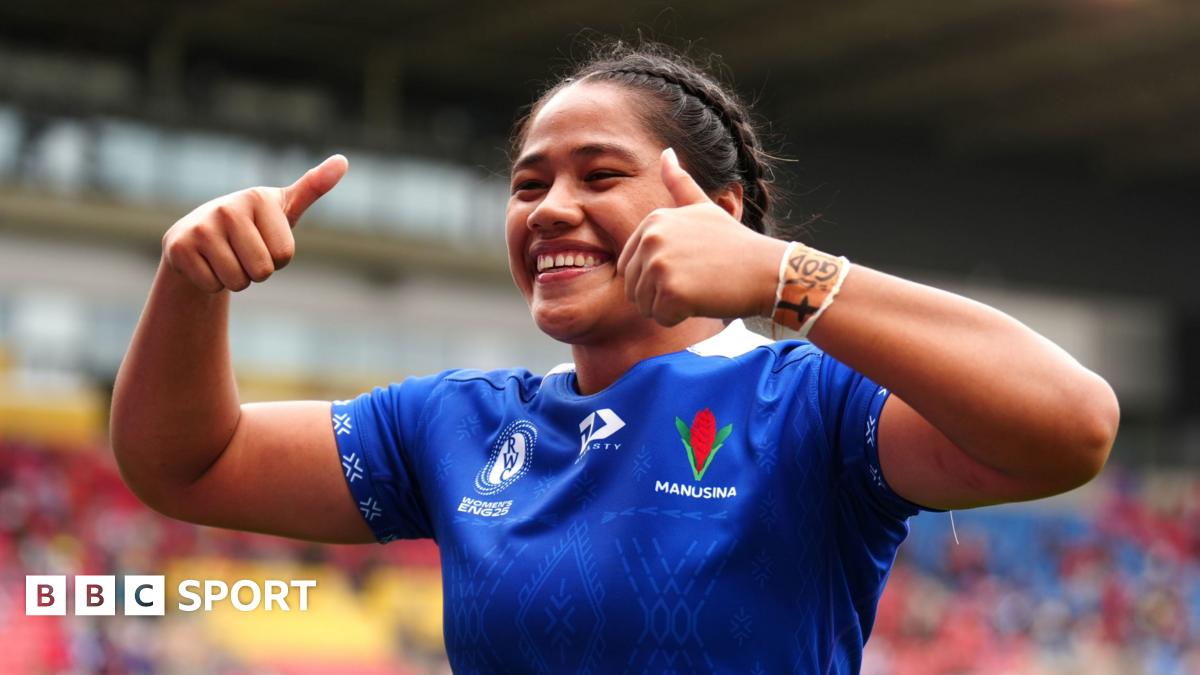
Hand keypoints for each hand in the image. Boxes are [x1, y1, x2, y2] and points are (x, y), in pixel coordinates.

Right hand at [161, 155, 347, 292]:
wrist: (198, 235)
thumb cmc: (252, 224)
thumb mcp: (284, 207)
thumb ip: (314, 186)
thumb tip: (343, 161)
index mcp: (258, 198)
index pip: (284, 255)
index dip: (277, 258)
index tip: (262, 239)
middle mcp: (227, 208)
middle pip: (262, 271)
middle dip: (256, 271)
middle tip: (242, 252)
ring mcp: (200, 227)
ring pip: (237, 281)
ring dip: (234, 278)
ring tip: (224, 256)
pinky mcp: (178, 248)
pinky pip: (212, 285)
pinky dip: (211, 282)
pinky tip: (206, 262)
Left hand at [616, 148, 786, 325]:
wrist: (766, 271)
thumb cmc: (735, 244)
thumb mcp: (704, 208)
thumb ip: (679, 183)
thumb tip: (666, 152)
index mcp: (654, 220)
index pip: (629, 266)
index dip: (657, 276)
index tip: (688, 266)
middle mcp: (652, 238)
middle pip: (633, 287)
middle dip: (659, 294)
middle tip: (695, 281)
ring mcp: (660, 264)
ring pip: (643, 305)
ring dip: (668, 307)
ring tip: (698, 289)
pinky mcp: (671, 292)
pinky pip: (660, 318)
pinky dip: (679, 318)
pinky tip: (702, 301)